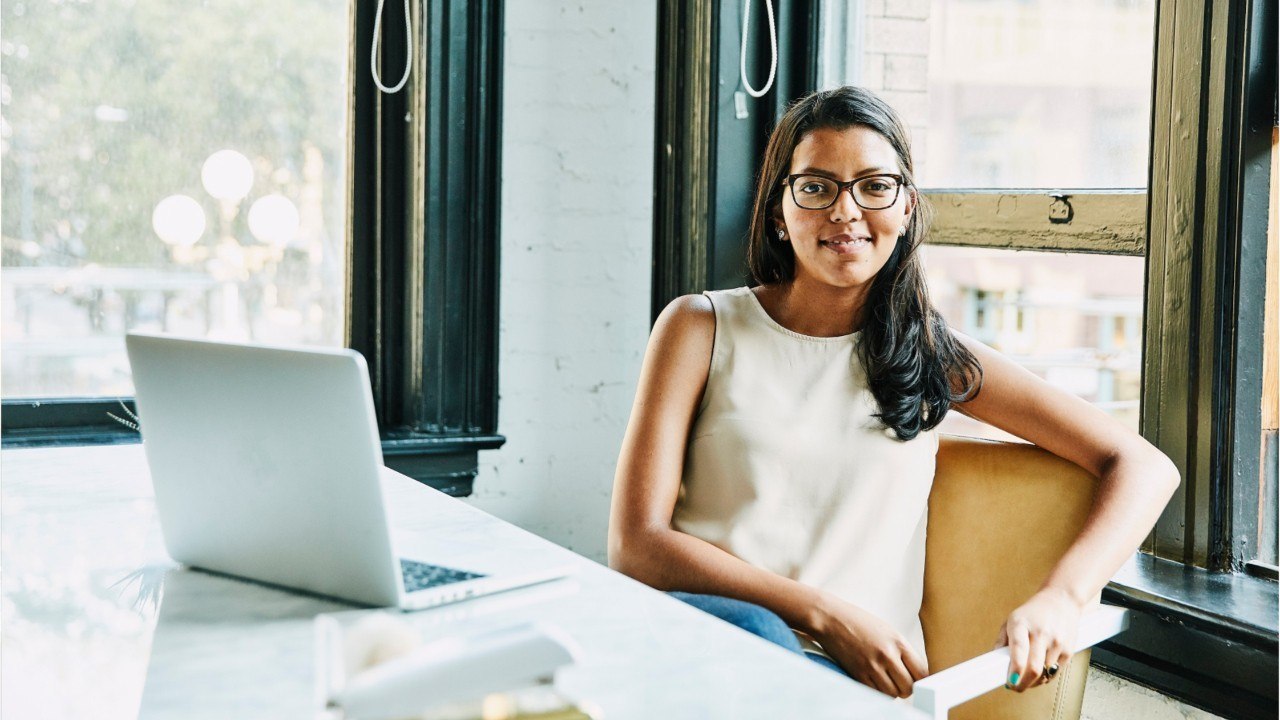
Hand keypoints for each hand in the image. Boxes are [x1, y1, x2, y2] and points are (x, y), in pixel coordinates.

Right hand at [811, 592, 928, 698]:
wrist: (831, 619)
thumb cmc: (859, 622)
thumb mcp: (887, 631)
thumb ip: (902, 650)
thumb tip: (915, 673)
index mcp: (898, 641)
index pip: (921, 672)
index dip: (921, 679)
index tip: (916, 679)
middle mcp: (887, 655)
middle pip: (908, 686)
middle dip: (906, 688)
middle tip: (900, 682)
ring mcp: (872, 666)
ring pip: (892, 694)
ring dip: (891, 691)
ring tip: (886, 681)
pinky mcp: (858, 673)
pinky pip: (875, 693)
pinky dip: (877, 691)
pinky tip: (874, 681)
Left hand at [993, 587, 1081, 691]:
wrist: (1062, 600)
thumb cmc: (1033, 612)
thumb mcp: (1012, 620)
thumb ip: (1002, 641)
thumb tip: (994, 664)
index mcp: (1021, 624)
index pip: (1019, 650)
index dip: (1015, 669)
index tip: (1010, 682)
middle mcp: (1040, 633)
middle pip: (1033, 668)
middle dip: (1022, 684)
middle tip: (1014, 687)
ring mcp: (1056, 642)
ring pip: (1044, 673)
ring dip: (1033, 681)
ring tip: (1026, 676)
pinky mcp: (1068, 650)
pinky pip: (1055, 672)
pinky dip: (1045, 677)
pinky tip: (1039, 671)